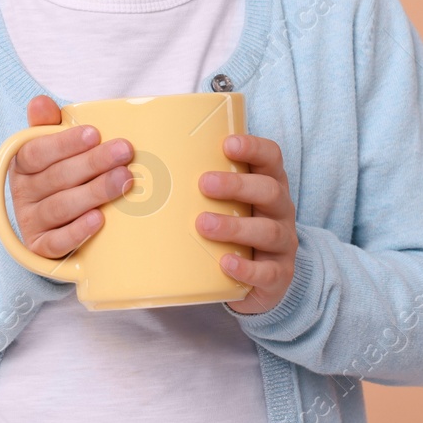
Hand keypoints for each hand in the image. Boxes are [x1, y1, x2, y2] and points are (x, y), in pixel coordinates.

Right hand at [9, 95, 135, 260]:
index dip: (64, 142)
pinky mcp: (41, 248)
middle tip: (124, 152)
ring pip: (61, 208)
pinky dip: (78, 231)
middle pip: (56, 178)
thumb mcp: (51, 148)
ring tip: (123, 180)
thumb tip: (41, 102)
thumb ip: (47, 125)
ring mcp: (31, 222)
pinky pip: (57, 242)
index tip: (94, 133)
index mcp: (23, 165)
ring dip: (93, 193)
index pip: (37, 152)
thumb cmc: (59, 176)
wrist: (50, 225)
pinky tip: (99, 219)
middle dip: (92, 163)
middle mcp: (23, 193)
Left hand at [197, 134, 297, 314]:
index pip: (271, 158)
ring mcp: (283, 243)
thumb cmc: (234, 226)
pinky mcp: (279, 274)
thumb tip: (139, 166)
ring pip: (269, 231)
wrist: (259, 278)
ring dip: (235, 227)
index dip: (254, 148)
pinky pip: (269, 272)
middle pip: (270, 191)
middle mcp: (280, 211)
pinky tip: (225, 263)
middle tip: (204, 184)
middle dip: (238, 185)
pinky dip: (247, 268)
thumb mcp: (226, 201)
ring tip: (203, 224)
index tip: (227, 144)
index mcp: (270, 184)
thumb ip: (202, 183)